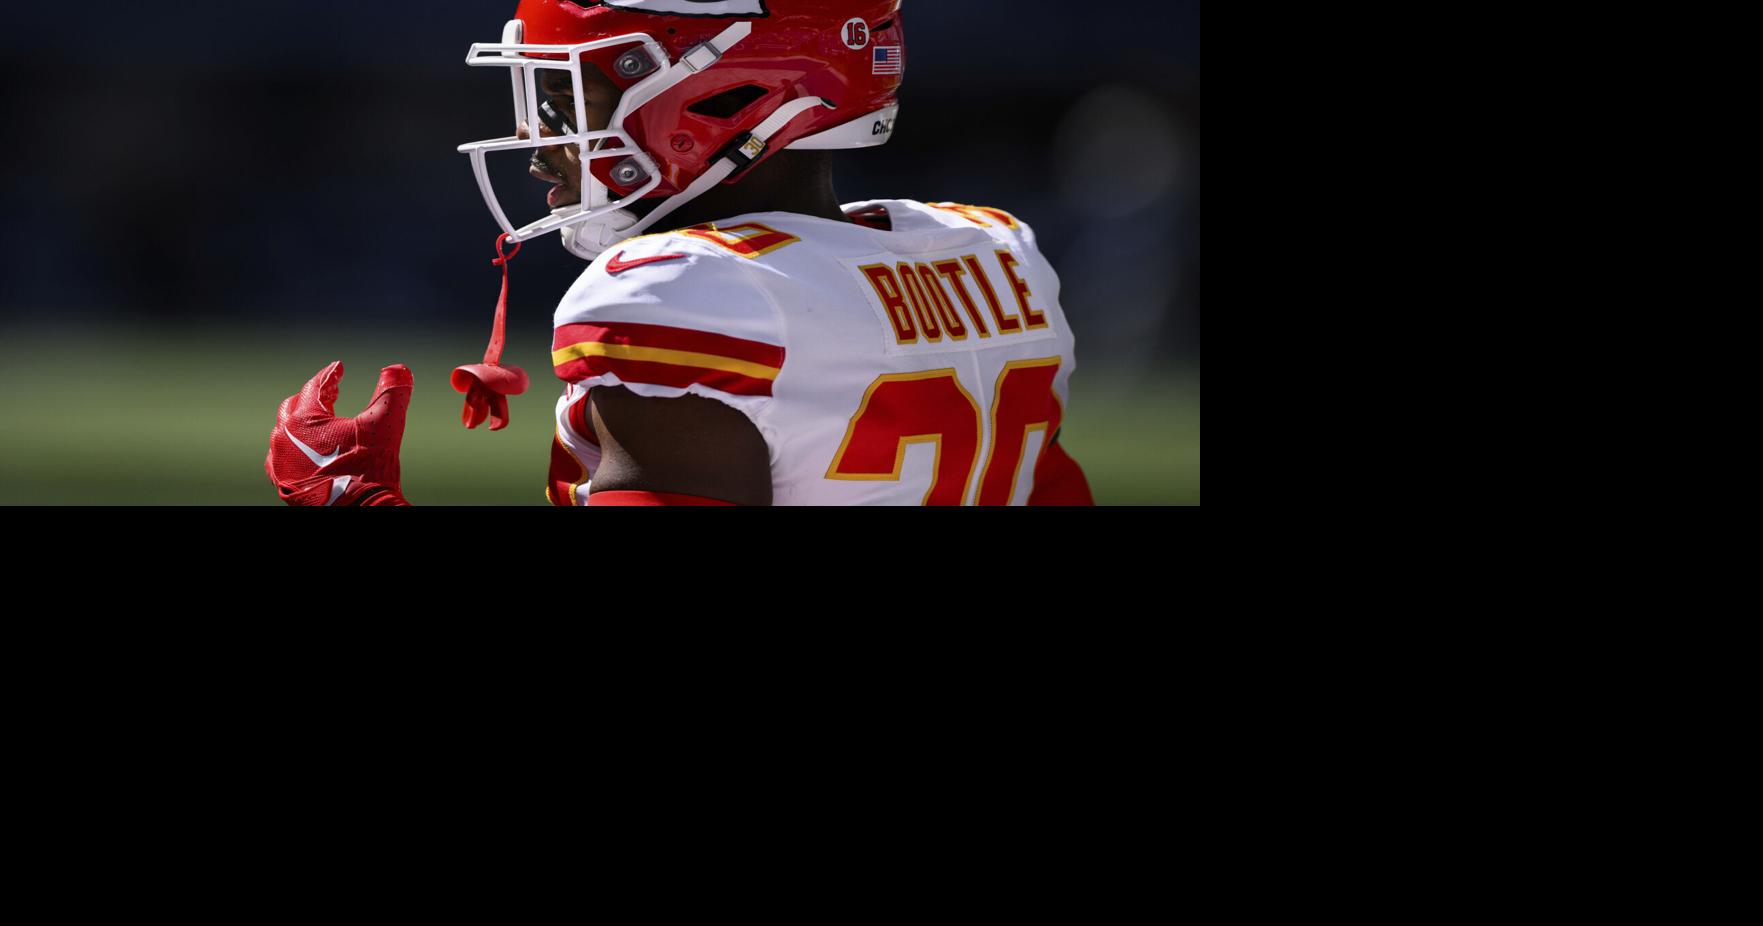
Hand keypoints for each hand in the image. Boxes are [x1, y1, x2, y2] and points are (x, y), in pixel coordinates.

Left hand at [267, 362, 412, 505]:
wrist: (356, 511)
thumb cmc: (367, 471)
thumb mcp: (385, 427)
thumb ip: (392, 393)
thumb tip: (398, 369)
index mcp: (303, 420)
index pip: (315, 387)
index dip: (330, 376)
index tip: (339, 368)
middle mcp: (283, 438)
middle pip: (293, 406)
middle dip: (313, 397)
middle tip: (332, 393)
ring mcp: (280, 462)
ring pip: (285, 432)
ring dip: (302, 422)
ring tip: (321, 422)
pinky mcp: (283, 482)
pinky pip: (282, 456)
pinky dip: (295, 447)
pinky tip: (307, 450)